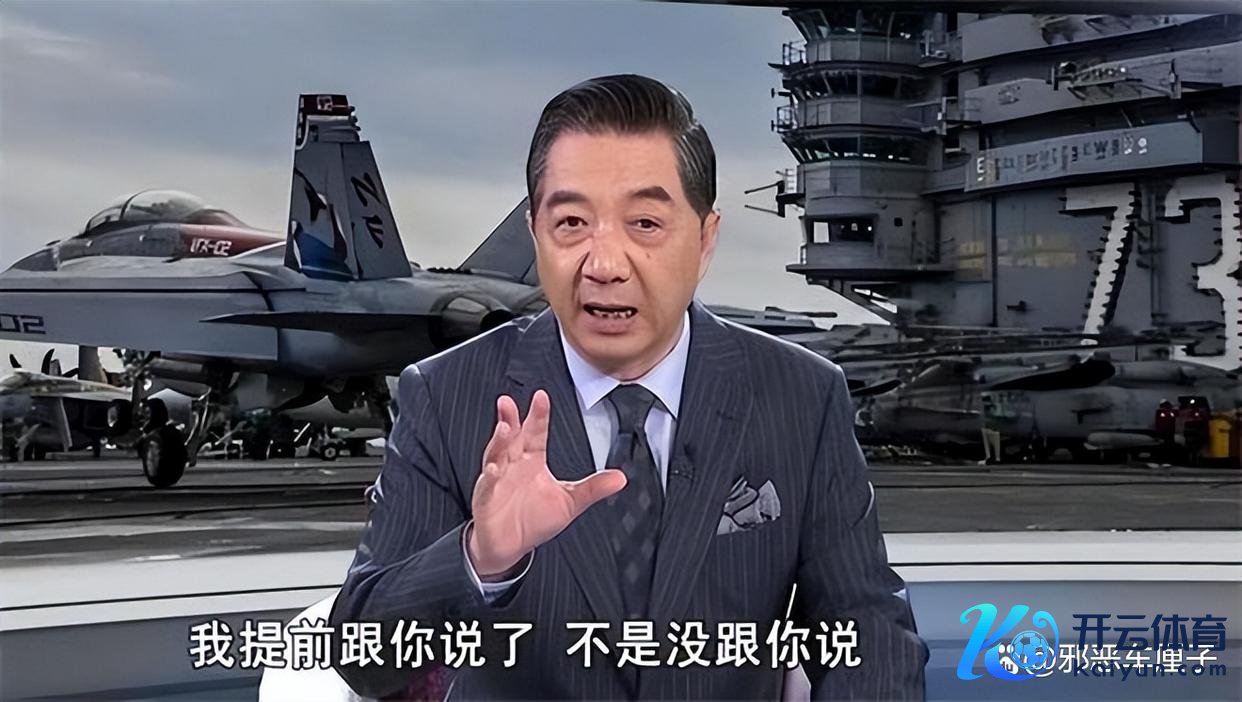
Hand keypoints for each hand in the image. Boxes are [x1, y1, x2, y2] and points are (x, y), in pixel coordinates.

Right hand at [467, 390, 625, 579]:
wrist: (509, 546)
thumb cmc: (533, 519)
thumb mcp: (569, 502)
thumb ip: (593, 488)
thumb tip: (621, 478)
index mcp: (532, 461)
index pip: (535, 434)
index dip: (538, 416)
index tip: (542, 397)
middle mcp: (512, 466)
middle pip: (511, 438)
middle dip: (510, 420)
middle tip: (508, 402)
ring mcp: (496, 481)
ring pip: (495, 456)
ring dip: (498, 442)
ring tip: (505, 429)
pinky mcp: (486, 500)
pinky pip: (487, 487)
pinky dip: (489, 478)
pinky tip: (494, 470)